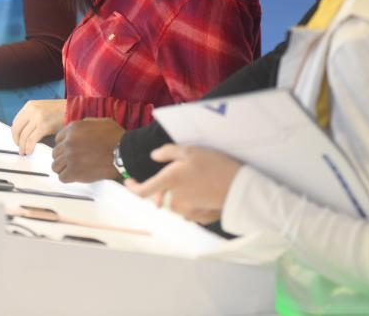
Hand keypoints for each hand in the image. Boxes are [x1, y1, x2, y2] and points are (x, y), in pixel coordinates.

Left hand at [10, 99, 65, 155]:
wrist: (73, 109)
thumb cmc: (60, 111)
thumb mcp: (42, 109)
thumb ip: (32, 117)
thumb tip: (24, 132)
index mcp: (30, 105)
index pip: (15, 121)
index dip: (15, 133)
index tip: (17, 139)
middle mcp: (31, 110)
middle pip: (17, 129)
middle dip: (17, 141)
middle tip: (19, 147)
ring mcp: (37, 117)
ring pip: (23, 136)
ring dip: (22, 146)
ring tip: (24, 152)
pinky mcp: (44, 126)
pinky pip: (31, 140)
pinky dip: (29, 147)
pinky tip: (30, 151)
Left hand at [50, 118, 124, 182]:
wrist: (123, 152)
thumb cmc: (115, 137)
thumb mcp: (100, 122)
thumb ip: (86, 124)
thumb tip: (80, 128)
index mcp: (73, 129)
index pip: (58, 139)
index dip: (64, 145)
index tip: (70, 150)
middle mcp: (68, 142)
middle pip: (56, 153)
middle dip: (63, 157)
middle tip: (73, 161)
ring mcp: (70, 157)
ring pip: (56, 166)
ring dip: (63, 168)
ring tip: (73, 170)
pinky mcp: (74, 172)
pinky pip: (62, 177)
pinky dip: (68, 178)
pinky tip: (75, 176)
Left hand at [125, 144, 240, 224]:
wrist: (240, 187)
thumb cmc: (215, 165)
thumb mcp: (190, 151)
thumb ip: (168, 152)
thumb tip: (154, 156)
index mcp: (169, 181)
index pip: (142, 191)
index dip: (132, 187)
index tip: (128, 182)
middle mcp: (174, 199)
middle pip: (162, 195)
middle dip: (164, 188)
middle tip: (177, 175)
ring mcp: (187, 211)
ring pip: (175, 203)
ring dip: (179, 195)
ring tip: (196, 182)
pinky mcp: (199, 217)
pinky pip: (189, 211)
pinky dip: (192, 203)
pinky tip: (204, 193)